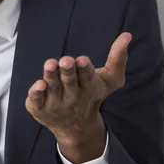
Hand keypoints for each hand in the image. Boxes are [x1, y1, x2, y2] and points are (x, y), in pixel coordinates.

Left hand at [25, 32, 132, 162]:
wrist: (76, 128)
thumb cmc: (91, 96)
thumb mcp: (109, 80)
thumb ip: (118, 58)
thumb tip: (127, 35)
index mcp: (89, 87)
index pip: (88, 77)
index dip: (85, 69)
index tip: (83, 59)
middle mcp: (72, 96)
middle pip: (69, 81)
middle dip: (68, 71)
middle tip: (65, 60)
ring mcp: (56, 103)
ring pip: (52, 88)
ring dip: (51, 76)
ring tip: (50, 64)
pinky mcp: (40, 108)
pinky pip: (37, 101)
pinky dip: (36, 94)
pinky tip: (38, 85)